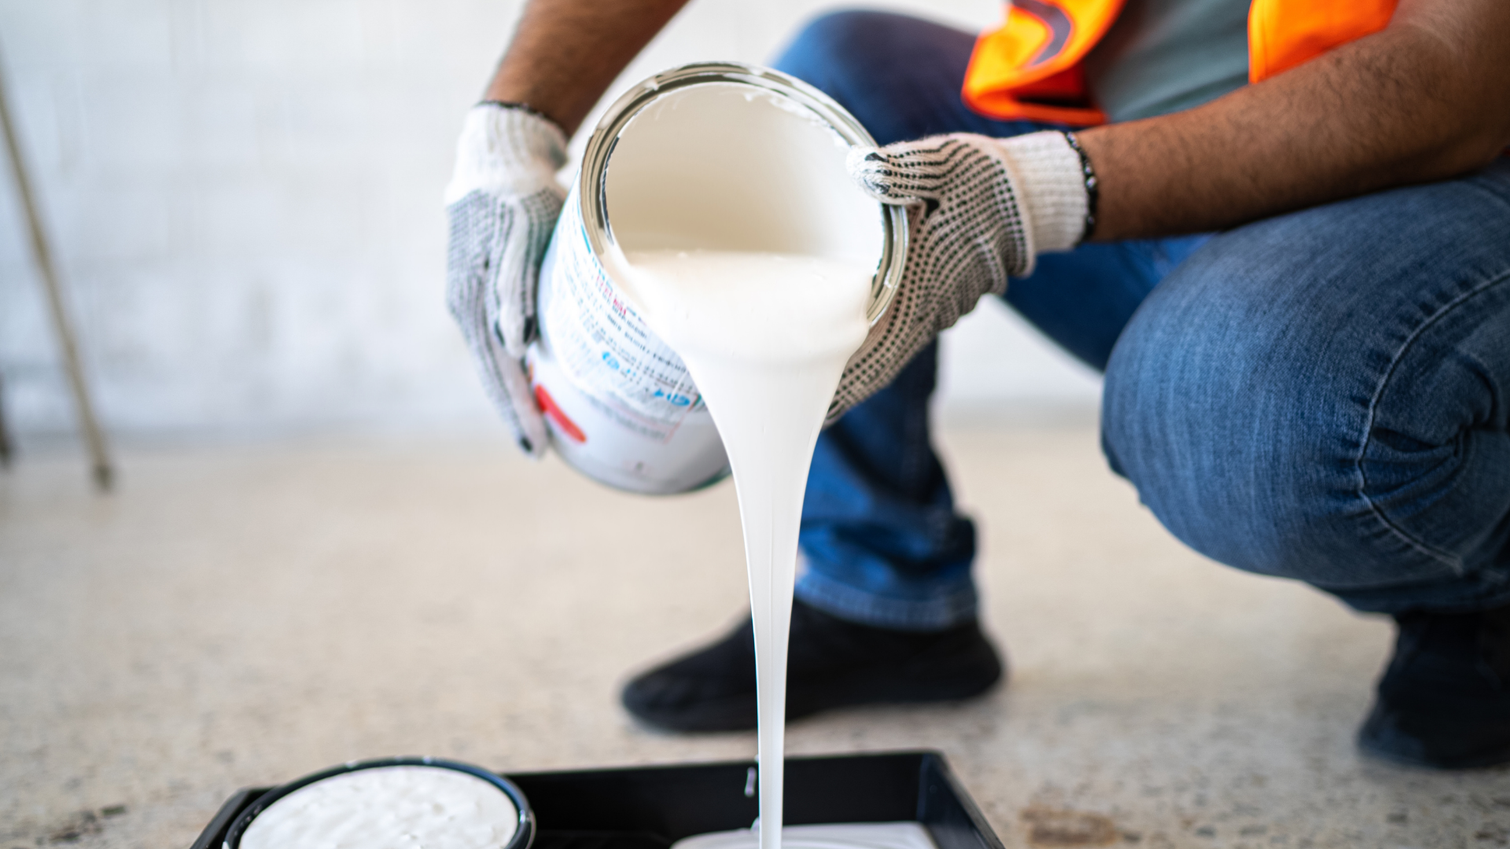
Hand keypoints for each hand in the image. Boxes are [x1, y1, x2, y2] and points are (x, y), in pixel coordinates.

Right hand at [445, 104, 568, 455]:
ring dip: (514, 394)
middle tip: (539, 451)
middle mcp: (470, 306)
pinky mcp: (485, 287)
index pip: (498, 372)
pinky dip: (512, 365)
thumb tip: (513, 344)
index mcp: (475, 301)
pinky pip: (498, 339)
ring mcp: (474, 298)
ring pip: (495, 360)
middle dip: (517, 414)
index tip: (537, 447)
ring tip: (536, 427)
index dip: (518, 411)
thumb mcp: (518, 239)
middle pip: (494, 373)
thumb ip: (515, 289)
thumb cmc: (516, 200)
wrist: (499, 161)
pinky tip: (530, 378)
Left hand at [829, 131, 1088, 420]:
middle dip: (840, 388)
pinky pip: (896, 333)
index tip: (818, 413)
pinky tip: (843, 351)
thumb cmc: (982, 180)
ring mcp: (933, 308)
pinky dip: (870, 347)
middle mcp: (928, 308)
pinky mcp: (933, 299)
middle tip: (796, 412)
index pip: (878, 348)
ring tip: (807, 389)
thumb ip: (900, 170)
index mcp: (922, 283)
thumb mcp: (941, 166)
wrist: (1027, 194)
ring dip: (852, 368)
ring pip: (885, 349)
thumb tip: (861, 169)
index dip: (848, 382)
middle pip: (876, 362)